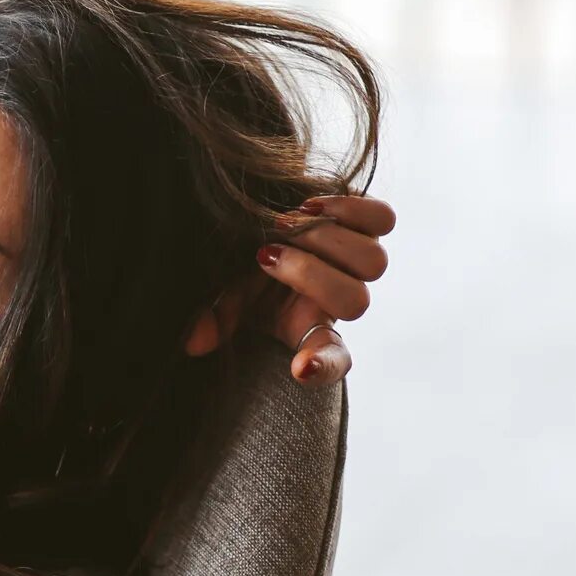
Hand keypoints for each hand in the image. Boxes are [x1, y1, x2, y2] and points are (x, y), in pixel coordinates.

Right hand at [184, 193, 396, 383]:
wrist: (266, 214)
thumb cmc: (246, 263)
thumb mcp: (226, 293)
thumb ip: (213, 318)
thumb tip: (191, 344)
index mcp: (307, 324)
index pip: (330, 359)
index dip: (321, 366)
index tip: (300, 369)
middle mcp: (341, 295)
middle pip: (356, 302)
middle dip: (309, 275)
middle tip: (266, 254)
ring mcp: (359, 260)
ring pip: (373, 261)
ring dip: (326, 240)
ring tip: (286, 223)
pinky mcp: (370, 223)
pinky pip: (383, 219)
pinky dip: (352, 210)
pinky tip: (313, 206)